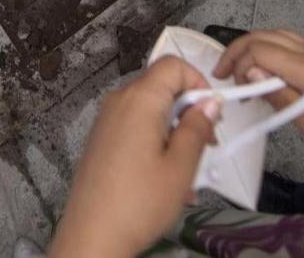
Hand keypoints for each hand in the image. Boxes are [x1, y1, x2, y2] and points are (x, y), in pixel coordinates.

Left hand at [49, 56, 219, 257]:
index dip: (198, 82)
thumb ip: (197, 128)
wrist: (91, 238)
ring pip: (150, 110)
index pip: (173, 65)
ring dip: (174, 131)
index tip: (212, 113)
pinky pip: (135, 127)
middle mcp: (119, 102)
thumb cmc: (137, 204)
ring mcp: (106, 121)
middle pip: (162, 87)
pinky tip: (164, 178)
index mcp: (139, 100)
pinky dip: (155, 142)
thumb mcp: (180, 167)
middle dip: (189, 110)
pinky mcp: (101, 140)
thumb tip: (209, 104)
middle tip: (206, 146)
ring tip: (186, 172)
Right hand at [213, 30, 303, 200]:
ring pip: (276, 37)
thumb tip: (250, 74)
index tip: (232, 92)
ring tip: (235, 75)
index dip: (239, 65)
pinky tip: (261, 75)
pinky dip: (267, 53)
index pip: (263, 50)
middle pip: (266, 37)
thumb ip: (284, 101)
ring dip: (251, 49)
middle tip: (221, 79)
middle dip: (238, 52)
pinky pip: (288, 47)